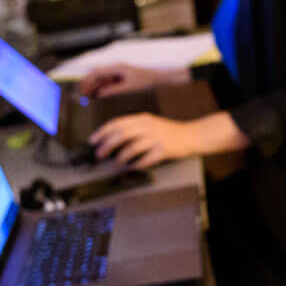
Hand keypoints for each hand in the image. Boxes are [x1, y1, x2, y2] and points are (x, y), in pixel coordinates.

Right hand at [74, 62, 186, 98]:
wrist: (157, 78)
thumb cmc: (145, 81)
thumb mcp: (129, 87)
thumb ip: (113, 90)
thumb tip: (100, 93)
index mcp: (117, 67)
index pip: (97, 72)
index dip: (88, 80)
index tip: (82, 88)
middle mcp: (114, 68)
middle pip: (96, 75)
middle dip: (87, 84)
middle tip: (80, 95)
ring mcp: (116, 73)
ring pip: (99, 80)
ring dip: (92, 87)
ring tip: (85, 97)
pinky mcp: (118, 78)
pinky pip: (105, 83)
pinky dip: (99, 89)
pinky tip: (94, 96)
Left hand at [91, 112, 246, 167]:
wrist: (192, 135)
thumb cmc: (169, 131)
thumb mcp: (150, 123)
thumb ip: (133, 128)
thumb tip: (111, 139)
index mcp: (142, 118)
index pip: (117, 123)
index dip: (102, 132)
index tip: (93, 141)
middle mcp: (147, 126)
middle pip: (121, 134)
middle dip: (107, 145)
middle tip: (99, 154)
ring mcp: (156, 138)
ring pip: (132, 147)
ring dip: (120, 157)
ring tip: (115, 163)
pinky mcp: (163, 150)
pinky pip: (146, 159)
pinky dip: (136, 164)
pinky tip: (132, 167)